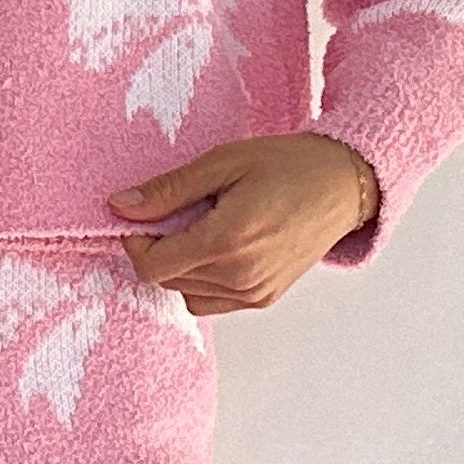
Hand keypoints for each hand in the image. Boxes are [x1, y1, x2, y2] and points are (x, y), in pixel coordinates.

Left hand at [105, 131, 379, 311]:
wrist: (344, 184)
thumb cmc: (289, 165)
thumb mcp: (223, 162)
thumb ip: (169, 189)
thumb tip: (120, 207)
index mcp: (227, 241)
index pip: (152, 266)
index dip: (136, 241)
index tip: (145, 216)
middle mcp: (240, 276)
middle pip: (166, 280)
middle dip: (160, 248)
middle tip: (180, 212)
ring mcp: (254, 292)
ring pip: (186, 293)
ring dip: (181, 265)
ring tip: (205, 227)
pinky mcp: (264, 298)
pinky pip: (211, 301)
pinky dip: (202, 280)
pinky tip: (219, 247)